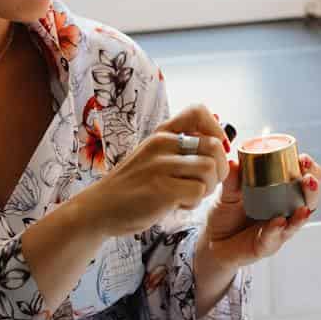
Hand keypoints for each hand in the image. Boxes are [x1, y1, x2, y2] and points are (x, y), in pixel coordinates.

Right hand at [84, 104, 229, 236]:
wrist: (99, 208)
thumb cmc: (133, 184)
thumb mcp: (153, 155)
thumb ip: (181, 147)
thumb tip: (221, 141)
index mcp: (162, 133)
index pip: (199, 111)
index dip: (217, 131)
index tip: (213, 152)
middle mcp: (161, 144)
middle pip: (214, 146)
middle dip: (219, 169)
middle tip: (203, 183)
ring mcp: (160, 166)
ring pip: (210, 170)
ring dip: (207, 188)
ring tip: (188, 195)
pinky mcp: (161, 189)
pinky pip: (198, 192)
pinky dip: (193, 203)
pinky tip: (177, 204)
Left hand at [198, 149, 320, 270]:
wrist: (210, 241)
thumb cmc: (225, 214)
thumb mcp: (228, 192)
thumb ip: (232, 179)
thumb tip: (234, 162)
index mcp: (281, 192)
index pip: (303, 177)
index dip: (309, 168)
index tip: (303, 159)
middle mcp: (285, 210)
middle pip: (310, 199)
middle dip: (314, 188)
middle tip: (309, 179)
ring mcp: (279, 229)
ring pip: (299, 220)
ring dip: (304, 212)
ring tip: (304, 206)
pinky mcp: (267, 245)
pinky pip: (275, 237)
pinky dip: (278, 229)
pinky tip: (279, 222)